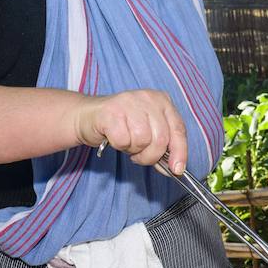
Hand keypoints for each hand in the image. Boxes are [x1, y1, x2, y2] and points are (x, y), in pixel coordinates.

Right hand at [74, 89, 188, 172]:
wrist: (88, 116)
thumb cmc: (121, 125)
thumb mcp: (147, 132)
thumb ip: (163, 147)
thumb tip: (175, 167)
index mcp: (162, 101)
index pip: (178, 129)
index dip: (180, 152)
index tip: (177, 169)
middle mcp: (148, 98)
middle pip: (161, 139)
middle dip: (151, 156)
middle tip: (138, 155)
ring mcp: (129, 102)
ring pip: (143, 140)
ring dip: (133, 150)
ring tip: (126, 142)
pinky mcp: (111, 111)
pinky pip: (123, 140)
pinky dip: (119, 145)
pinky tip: (114, 137)